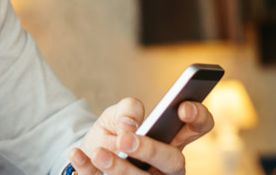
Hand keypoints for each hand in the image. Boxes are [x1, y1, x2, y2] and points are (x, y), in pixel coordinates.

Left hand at [68, 98, 213, 174]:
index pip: (198, 127)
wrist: (88, 153)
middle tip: (124, 139)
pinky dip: (89, 171)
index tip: (182, 108)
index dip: (198, 117)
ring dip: (120, 168)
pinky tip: (77, 155)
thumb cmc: (112, 132)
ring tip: (99, 153)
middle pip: (174, 161)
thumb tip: (130, 123)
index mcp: (172, 139)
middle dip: (150, 150)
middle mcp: (166, 166)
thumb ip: (127, 108)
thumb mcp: (117, 114)